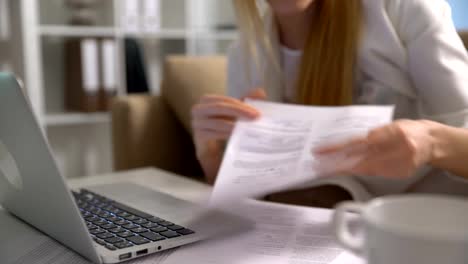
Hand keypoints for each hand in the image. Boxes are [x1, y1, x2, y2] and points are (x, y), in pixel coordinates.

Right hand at [192, 88, 265, 149]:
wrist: (210, 148)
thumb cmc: (222, 127)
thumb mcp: (234, 114)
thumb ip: (245, 102)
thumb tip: (259, 91)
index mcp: (207, 100)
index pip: (226, 100)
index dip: (242, 105)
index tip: (257, 112)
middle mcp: (198, 109)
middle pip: (221, 108)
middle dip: (240, 112)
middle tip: (255, 117)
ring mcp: (196, 123)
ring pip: (218, 122)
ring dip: (235, 125)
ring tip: (248, 128)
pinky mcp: (198, 136)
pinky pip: (215, 133)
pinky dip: (227, 134)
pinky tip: (237, 136)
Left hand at [313, 120, 436, 178]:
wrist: (430, 142)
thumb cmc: (407, 130)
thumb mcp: (389, 125)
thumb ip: (371, 134)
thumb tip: (348, 143)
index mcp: (391, 132)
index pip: (359, 141)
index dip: (338, 147)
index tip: (322, 151)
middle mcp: (395, 148)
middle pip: (359, 157)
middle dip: (337, 162)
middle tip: (318, 164)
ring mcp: (398, 163)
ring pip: (365, 168)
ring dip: (344, 169)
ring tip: (325, 169)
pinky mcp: (400, 173)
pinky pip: (375, 173)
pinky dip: (359, 171)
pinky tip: (345, 171)